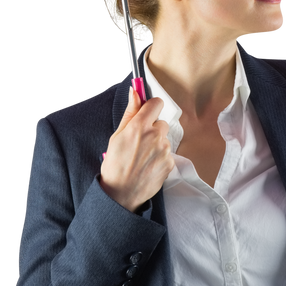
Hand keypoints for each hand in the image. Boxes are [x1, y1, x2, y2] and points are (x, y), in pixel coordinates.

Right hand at [99, 86, 172, 212]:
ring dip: (156, 144)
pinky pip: (167, 153)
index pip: (156, 103)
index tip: (146, 112)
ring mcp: (164, 150)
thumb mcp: (117, 136)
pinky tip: (148, 165)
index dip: (151, 107)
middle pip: (161, 122)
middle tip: (139, 142)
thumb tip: (135, 91)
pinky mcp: (170, 163)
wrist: (121, 194)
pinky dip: (160, 157)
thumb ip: (130, 112)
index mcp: (139, 127)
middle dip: (152, 129)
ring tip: (142, 157)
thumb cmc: (115, 165)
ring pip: (164, 138)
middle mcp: (155, 136)